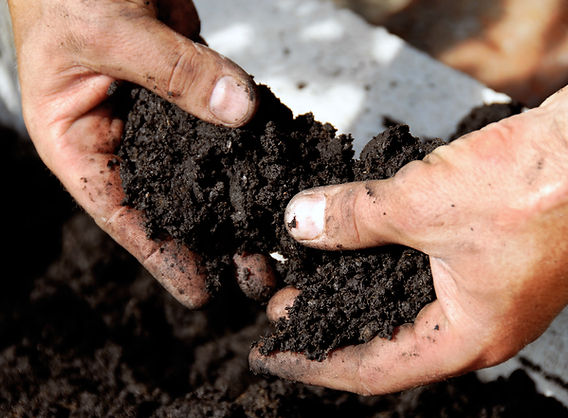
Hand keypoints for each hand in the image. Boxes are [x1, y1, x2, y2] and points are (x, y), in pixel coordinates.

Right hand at [8, 0, 259, 307]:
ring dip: (236, 199)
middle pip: (169, 200)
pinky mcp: (189, 85)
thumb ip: (173, 72)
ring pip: (202, 166)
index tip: (201, 292)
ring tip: (274, 236)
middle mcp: (119, 135)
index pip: (121, 214)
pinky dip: (248, 145)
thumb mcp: (108, 32)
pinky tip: (276, 171)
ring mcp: (158, 112)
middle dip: (212, 238)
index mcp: (78, 139)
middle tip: (257, 272)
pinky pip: (223, 120)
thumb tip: (239, 110)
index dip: (161, 256)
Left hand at [250, 88, 567, 393]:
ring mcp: (481, 289)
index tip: (273, 353)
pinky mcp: (482, 254)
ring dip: (352, 287)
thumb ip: (354, 217)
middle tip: (284, 307)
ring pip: (399, 301)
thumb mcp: (424, 203)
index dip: (315, 364)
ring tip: (309, 273)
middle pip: (382, 338)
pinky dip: (379, 257)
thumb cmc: (538, 185)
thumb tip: (300, 221)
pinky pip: (417, 268)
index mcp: (465, 337)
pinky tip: (355, 239)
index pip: (370, 370)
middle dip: (329, 323)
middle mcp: (473, 323)